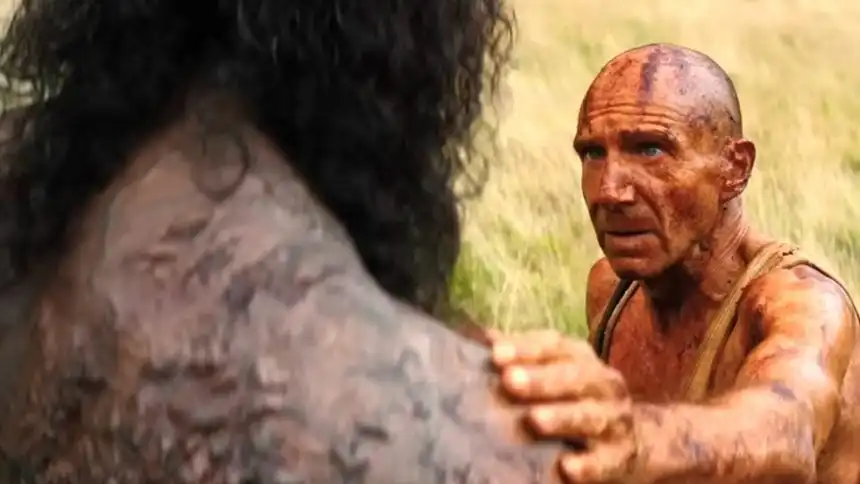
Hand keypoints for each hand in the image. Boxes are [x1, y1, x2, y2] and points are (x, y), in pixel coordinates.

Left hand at [491, 330, 637, 482]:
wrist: (638, 440)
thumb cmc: (580, 399)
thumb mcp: (558, 370)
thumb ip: (524, 356)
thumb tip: (486, 338)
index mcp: (582, 359)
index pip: (556, 346)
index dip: (527, 348)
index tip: (497, 354)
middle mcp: (602, 385)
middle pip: (574, 377)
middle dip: (542, 379)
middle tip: (510, 381)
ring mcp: (615, 420)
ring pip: (589, 417)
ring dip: (562, 418)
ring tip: (534, 419)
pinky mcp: (620, 457)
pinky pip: (604, 462)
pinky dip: (588, 465)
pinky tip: (567, 467)